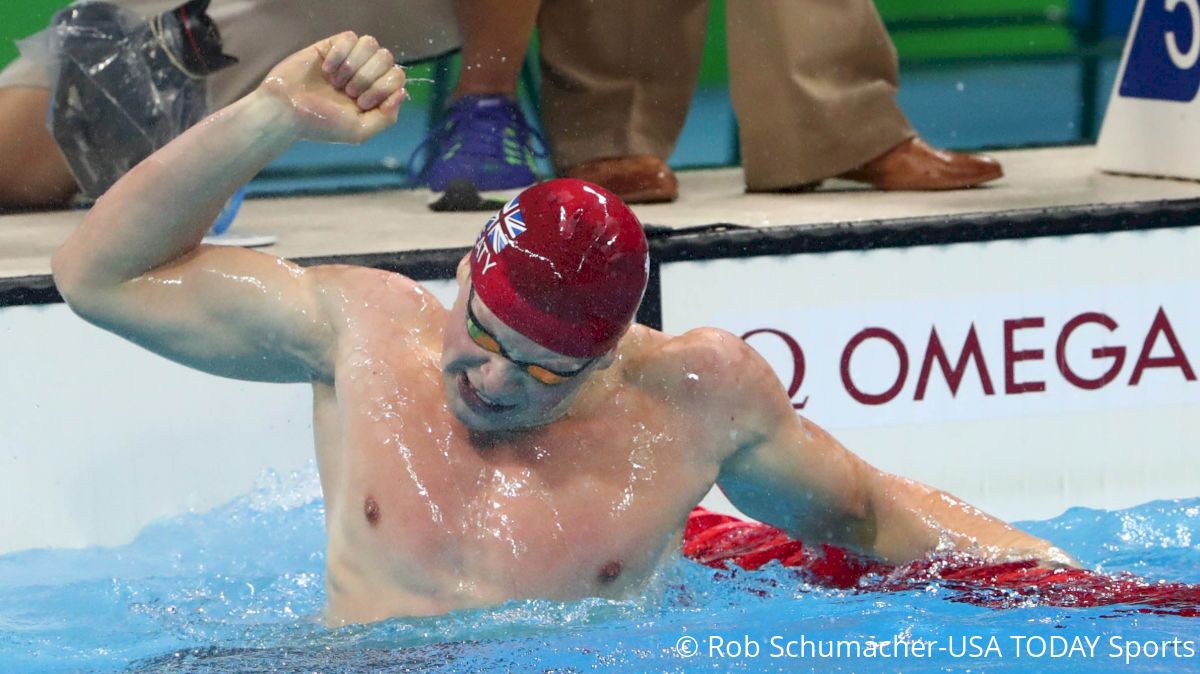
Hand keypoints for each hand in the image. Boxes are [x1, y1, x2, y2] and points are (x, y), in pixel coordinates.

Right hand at [258, 32, 406, 143]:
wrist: (286, 112)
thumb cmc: (321, 124)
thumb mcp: (360, 131)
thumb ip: (387, 117)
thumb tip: (402, 93)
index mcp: (376, 93)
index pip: (398, 76)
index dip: (383, 88)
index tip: (361, 103)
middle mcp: (365, 74)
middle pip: (387, 58)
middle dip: (368, 78)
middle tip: (347, 93)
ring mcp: (349, 59)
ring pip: (371, 44)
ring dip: (354, 66)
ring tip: (336, 82)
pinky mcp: (331, 46)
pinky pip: (350, 37)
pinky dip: (339, 55)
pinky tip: (326, 70)